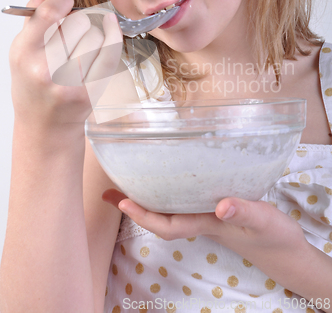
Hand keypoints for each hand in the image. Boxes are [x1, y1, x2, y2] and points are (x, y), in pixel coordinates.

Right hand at [10, 0, 122, 132]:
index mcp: (24, 54)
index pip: (48, 14)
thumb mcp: (23, 49)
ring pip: (95, 36)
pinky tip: (110, 26)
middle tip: (73, 27)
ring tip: (84, 38)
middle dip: (78, 19)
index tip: (65, 0)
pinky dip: (113, 35)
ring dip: (94, 29)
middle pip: (76, 23)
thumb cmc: (32, 84)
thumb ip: (35, 14)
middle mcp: (46, 69)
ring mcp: (71, 83)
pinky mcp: (91, 91)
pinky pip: (111, 53)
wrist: (45, 125)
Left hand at [103, 189, 310, 293]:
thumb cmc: (276, 236)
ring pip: (170, 209)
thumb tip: (221, 207)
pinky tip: (166, 182)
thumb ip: (246, 212)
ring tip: (125, 184)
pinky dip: (169, 192)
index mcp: (209, 223)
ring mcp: (207, 216)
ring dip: (147, 198)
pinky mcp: (215, 209)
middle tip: (109, 191)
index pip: (169, 224)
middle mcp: (202, 220)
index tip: (122, 202)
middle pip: (161, 217)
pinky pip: (184, 202)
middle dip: (134, 207)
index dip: (144, 215)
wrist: (286, 249)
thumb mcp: (265, 222)